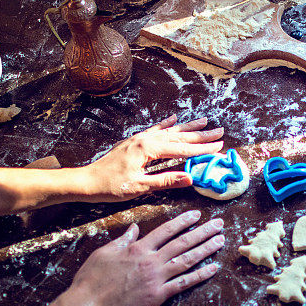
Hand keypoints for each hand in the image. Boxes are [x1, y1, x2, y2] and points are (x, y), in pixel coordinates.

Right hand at [66, 210, 224, 305]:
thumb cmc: (91, 280)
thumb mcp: (105, 252)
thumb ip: (123, 240)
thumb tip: (135, 228)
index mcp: (138, 248)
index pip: (166, 230)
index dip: (184, 221)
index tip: (198, 215)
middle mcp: (151, 260)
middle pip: (183, 242)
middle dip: (203, 232)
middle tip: (219, 224)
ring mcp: (156, 278)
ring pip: (187, 260)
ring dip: (206, 249)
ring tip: (221, 241)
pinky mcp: (157, 296)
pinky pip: (184, 283)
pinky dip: (200, 275)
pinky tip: (213, 268)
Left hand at [80, 115, 222, 201]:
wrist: (86, 181)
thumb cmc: (110, 187)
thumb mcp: (139, 187)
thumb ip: (165, 181)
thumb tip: (190, 178)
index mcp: (148, 149)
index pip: (181, 149)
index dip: (202, 149)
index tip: (219, 146)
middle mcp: (145, 139)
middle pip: (178, 136)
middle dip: (200, 134)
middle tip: (220, 131)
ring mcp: (139, 139)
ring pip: (169, 130)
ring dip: (187, 126)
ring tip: (204, 121)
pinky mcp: (134, 142)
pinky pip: (155, 130)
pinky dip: (166, 124)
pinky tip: (174, 118)